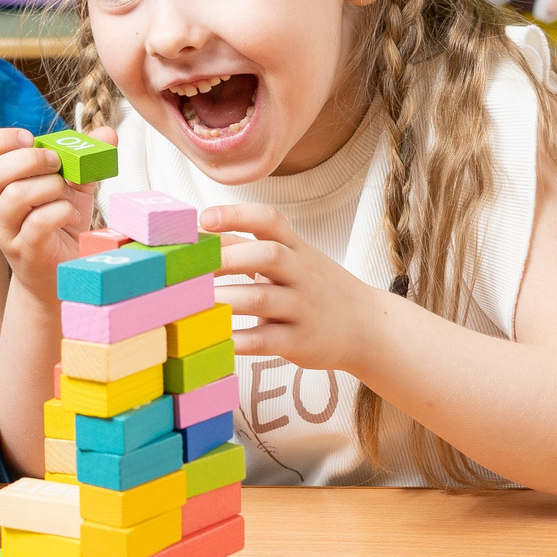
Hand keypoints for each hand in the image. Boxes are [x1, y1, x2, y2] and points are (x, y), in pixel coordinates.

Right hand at [0, 124, 116, 297]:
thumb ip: (85, 155)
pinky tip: (70, 214)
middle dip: (31, 160)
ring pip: (16, 196)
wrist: (63, 268)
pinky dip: (61, 211)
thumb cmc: (59, 220)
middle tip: (56, 164)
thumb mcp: (73, 182)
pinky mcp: (25, 250)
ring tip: (67, 194)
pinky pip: (38, 222)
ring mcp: (4, 231)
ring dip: (50, 187)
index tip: (30, 139)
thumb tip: (107, 133)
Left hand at [198, 202, 395, 377]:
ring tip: (192, 304)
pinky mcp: (301, 341)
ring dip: (226, 299)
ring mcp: (303, 307)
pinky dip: (239, 339)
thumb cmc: (315, 288)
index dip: (237, 215)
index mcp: (296, 248)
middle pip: (268, 255)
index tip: (205, 219)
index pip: (269, 220)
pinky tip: (215, 339)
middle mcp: (301, 273)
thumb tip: (196, 235)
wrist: (367, 327)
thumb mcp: (292, 260)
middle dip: (227, 259)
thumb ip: (247, 247)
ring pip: (262, 298)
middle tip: (190, 269)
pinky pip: (266, 339)